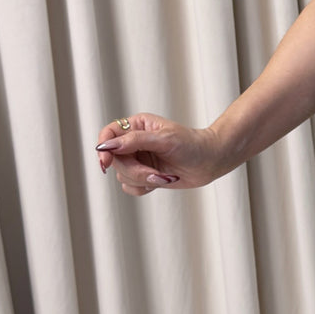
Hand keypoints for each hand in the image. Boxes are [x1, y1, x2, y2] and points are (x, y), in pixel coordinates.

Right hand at [94, 113, 225, 195]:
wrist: (211, 162)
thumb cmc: (192, 145)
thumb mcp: (164, 139)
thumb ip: (135, 141)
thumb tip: (108, 145)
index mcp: (137, 126)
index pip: (108, 134)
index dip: (104, 148)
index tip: (107, 161)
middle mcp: (134, 142)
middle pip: (115, 160)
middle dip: (134, 170)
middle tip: (153, 173)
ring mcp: (139, 160)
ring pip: (122, 175)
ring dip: (142, 179)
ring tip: (163, 177)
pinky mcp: (145, 175)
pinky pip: (130, 187)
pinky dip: (143, 187)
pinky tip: (160, 181)